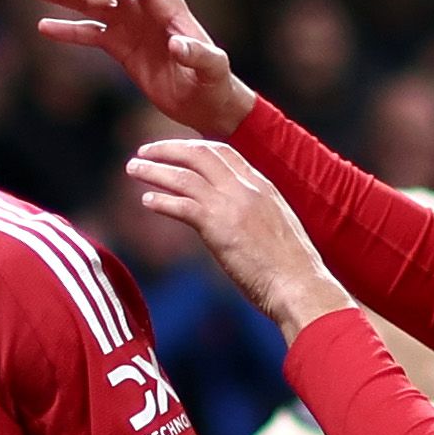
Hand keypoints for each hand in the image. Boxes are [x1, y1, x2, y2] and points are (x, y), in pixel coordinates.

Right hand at [30, 0, 259, 135]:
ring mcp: (131, 26)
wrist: (206, 104)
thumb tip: (178, 46)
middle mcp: (145, 9)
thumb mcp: (211, 68)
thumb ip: (198, 55)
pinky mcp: (121, 47)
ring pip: (93, 3)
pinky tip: (44, 28)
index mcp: (167, 6)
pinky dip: (68, 30)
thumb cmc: (214, 83)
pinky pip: (90, 32)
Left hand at [123, 138, 348, 335]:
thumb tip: (244, 224)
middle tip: (145, 152)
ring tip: (133, 169)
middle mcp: (247, 188)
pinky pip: (181, 205)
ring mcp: (232, 205)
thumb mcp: (278, 229)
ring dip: (155, 170)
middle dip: (169, 148)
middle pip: (201, 153)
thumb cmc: (293, 269)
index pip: (224, 153)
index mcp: (263, 185)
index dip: (195, 148)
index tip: (176, 151)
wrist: (300, 286)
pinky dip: (161, 200)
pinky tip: (147, 201)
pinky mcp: (218, 227)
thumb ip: (258, 216)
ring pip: (184, 176)